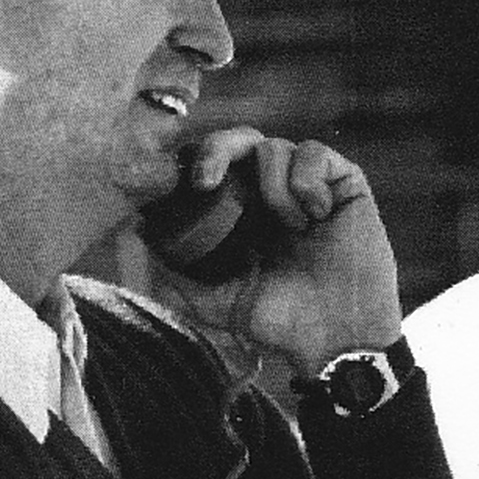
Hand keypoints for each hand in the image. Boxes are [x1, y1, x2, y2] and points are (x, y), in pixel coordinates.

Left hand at [151, 127, 401, 375]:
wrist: (337, 338)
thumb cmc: (280, 324)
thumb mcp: (213, 300)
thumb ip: (174, 271)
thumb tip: (134, 231)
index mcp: (243, 213)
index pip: (213, 166)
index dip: (194, 163)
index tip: (183, 187)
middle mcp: (273, 193)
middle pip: (238, 140)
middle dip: (216, 150)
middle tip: (205, 181)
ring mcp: (309, 187)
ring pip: (275, 147)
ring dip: (273, 186)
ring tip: (293, 227)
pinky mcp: (344, 184)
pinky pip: (315, 153)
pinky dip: (306, 180)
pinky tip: (316, 215)